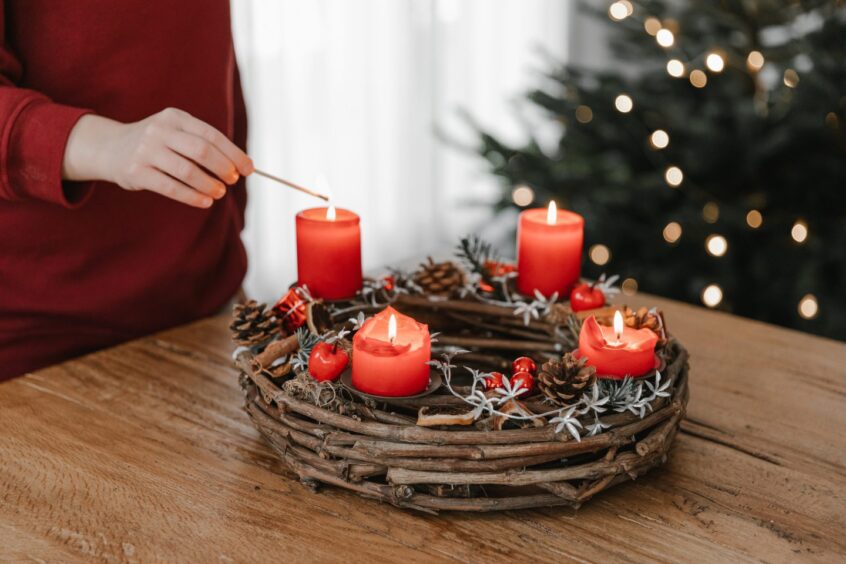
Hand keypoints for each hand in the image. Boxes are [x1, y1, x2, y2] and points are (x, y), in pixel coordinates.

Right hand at [62, 108, 253, 207]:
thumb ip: (202, 144)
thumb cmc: (155, 144)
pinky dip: (192, 196)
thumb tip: (239, 166)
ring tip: (220, 193)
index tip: (249, 168)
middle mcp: (159, 130)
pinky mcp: (136, 172)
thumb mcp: (175, 134)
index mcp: (174, 117)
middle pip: (202, 150)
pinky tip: (205, 202)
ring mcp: (146, 150)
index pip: (211, 135)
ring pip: (187, 170)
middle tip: (234, 180)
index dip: (233, 153)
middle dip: (223, 167)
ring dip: (209, 184)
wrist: (109, 148)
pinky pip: (170, 187)